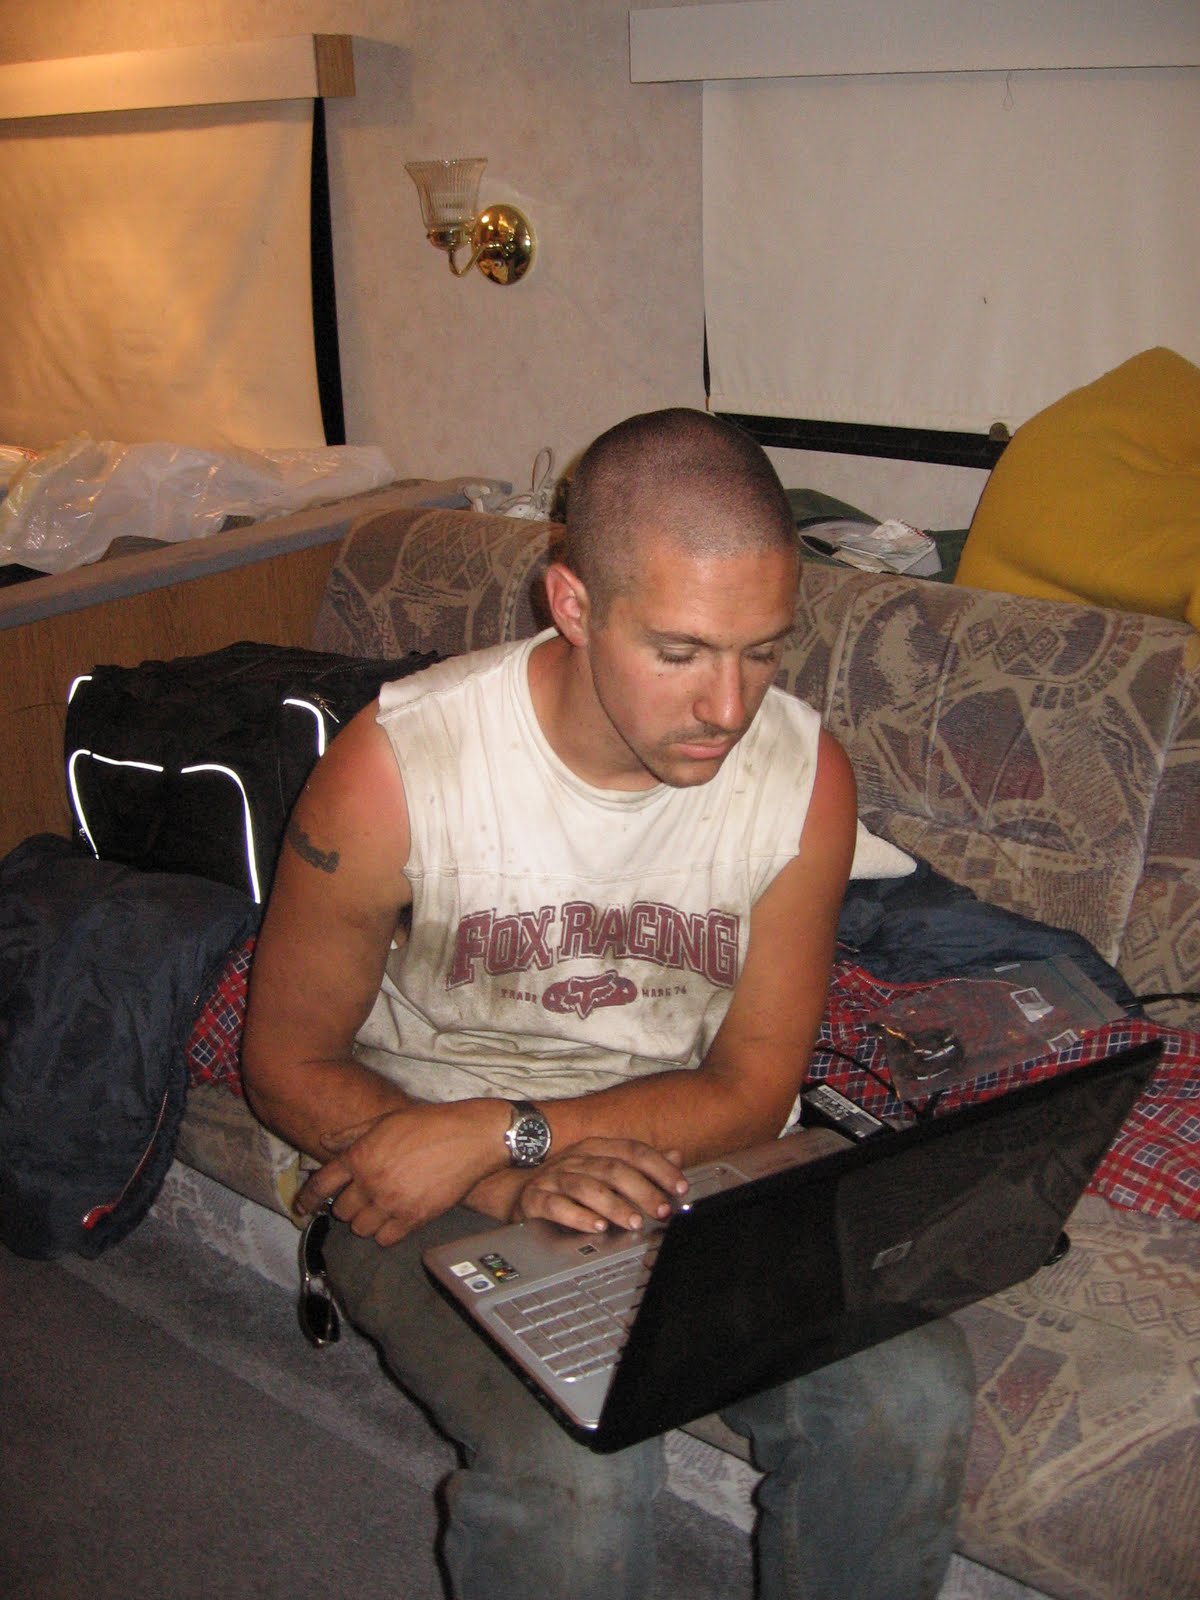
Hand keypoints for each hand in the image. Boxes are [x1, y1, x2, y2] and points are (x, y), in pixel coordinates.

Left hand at [293, 1098, 505, 1246]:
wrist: (469, 1137)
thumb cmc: (428, 1123)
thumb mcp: (384, 1120)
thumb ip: (351, 1135)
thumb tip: (324, 1142)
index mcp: (360, 1156)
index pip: (321, 1185)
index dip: (307, 1199)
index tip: (302, 1209)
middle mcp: (371, 1183)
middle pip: (342, 1211)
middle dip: (347, 1205)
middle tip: (361, 1197)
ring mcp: (392, 1203)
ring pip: (361, 1229)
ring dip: (365, 1221)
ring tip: (378, 1208)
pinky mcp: (413, 1218)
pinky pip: (385, 1239)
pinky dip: (385, 1233)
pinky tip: (394, 1219)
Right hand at [509, 1138, 687, 1234]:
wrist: (516, 1189)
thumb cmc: (568, 1180)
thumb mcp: (604, 1166)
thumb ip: (640, 1164)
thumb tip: (676, 1155)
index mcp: (596, 1147)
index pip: (633, 1151)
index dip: (659, 1167)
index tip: (680, 1187)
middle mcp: (576, 1159)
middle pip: (613, 1169)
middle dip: (642, 1190)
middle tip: (662, 1210)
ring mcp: (554, 1177)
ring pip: (587, 1187)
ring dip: (614, 1205)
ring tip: (634, 1222)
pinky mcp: (535, 1198)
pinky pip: (556, 1205)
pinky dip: (578, 1216)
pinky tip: (595, 1227)